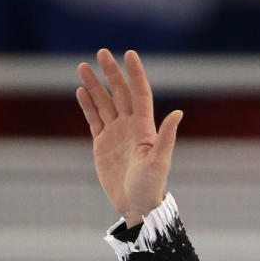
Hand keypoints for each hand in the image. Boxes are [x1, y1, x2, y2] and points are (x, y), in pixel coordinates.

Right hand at [76, 49, 181, 226]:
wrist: (137, 207)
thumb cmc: (151, 187)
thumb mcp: (159, 162)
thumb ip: (166, 137)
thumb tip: (178, 113)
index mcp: (145, 128)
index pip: (140, 94)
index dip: (135, 74)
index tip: (129, 54)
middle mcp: (130, 127)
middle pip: (120, 93)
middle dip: (111, 73)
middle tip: (101, 53)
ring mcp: (116, 134)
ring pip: (104, 103)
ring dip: (94, 85)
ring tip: (83, 67)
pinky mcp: (103, 144)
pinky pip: (94, 119)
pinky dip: (88, 105)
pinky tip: (81, 91)